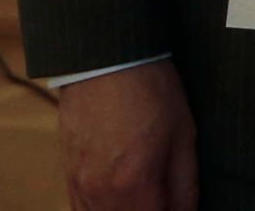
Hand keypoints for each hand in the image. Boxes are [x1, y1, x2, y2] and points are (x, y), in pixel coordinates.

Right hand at [57, 59, 196, 210]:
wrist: (108, 60)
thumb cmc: (150, 90)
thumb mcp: (183, 133)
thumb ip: (185, 184)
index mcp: (134, 184)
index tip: (180, 205)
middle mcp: (100, 194)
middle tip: (165, 195)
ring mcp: (79, 187)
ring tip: (147, 193)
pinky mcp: (69, 177)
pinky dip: (104, 210)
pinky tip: (122, 196)